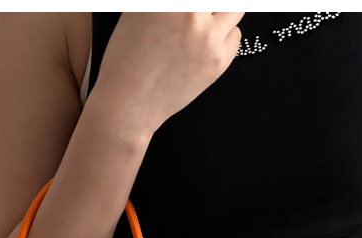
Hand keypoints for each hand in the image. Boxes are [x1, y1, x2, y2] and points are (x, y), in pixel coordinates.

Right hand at [93, 12, 244, 136]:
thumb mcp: (137, 11)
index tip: (192, 9)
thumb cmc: (125, 58)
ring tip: (204, 23)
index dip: (192, 5)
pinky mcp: (218, 62)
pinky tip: (203, 44)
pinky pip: (235, 36)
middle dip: (211, 6)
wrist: (128, 104)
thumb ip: (166, 2)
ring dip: (222, 12)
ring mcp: (208, 38)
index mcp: (170, 1)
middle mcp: (191, 14)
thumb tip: (182, 3)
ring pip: (235, 8)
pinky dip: (224, 36)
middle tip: (200, 15)